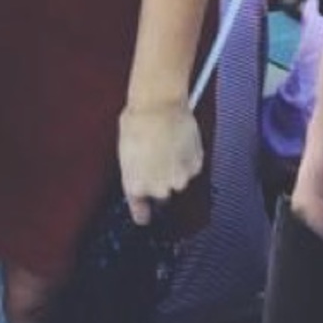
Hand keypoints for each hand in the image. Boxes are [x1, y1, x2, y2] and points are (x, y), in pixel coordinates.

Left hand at [118, 99, 202, 225]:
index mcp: (135, 185)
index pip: (140, 211)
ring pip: (179, 180)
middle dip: (160, 179)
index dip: (143, 213)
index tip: (144, 217)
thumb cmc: (137, 121)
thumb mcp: (127, 148)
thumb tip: (143, 169)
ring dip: (176, 168)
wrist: (159, 104)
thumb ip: (136, 168)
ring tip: (171, 144)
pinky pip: (192, 167)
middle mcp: (157, 188)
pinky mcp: (196, 167)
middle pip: (162, 193)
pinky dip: (188, 158)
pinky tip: (181, 141)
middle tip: (158, 156)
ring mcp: (179, 179)